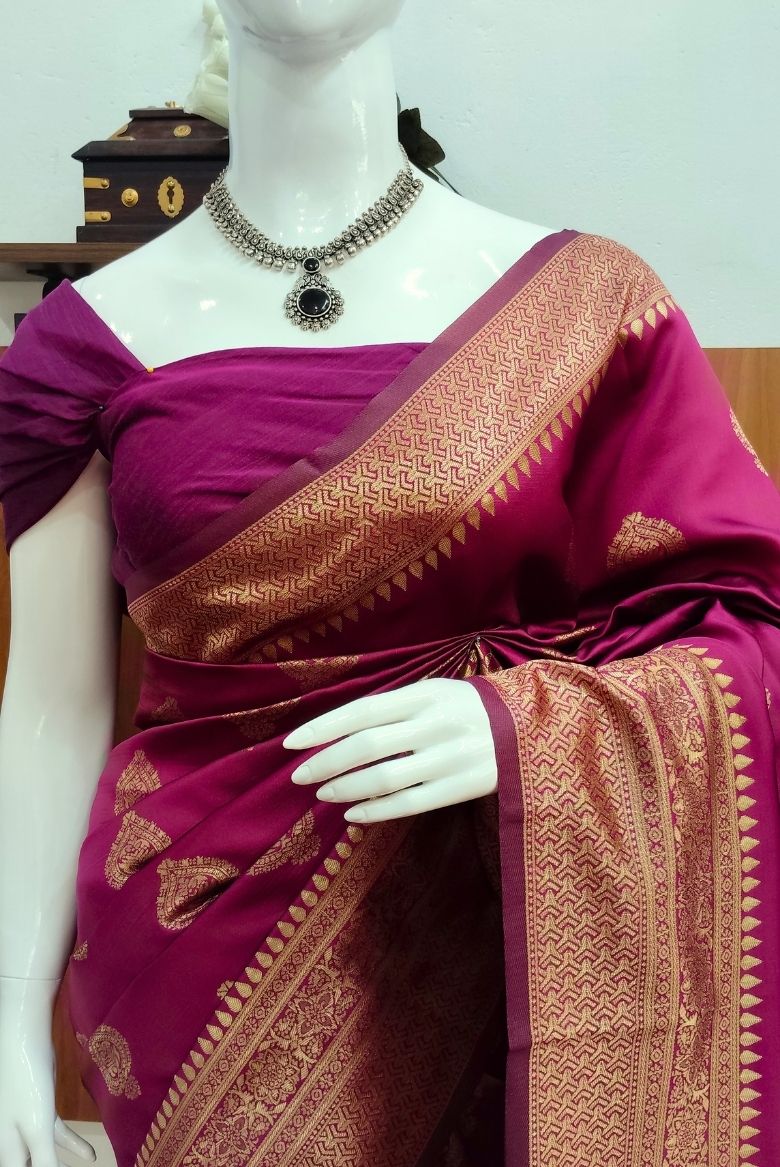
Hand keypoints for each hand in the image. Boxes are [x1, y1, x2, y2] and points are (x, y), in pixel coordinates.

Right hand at [0, 977, 95, 1166]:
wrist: (23, 1041)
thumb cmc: (25, 1085)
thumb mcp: (36, 1128)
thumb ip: (43, 1160)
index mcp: (5, 1148)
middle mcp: (12, 1139)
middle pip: (29, 1164)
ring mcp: (27, 1123)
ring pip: (45, 1152)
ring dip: (63, 1163)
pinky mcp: (42, 1107)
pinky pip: (55, 1134)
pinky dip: (72, 1144)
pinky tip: (91, 1155)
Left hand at [282, 678, 496, 822]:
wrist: (531, 728)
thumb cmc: (469, 709)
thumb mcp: (436, 692)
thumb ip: (394, 708)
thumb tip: (337, 730)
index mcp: (424, 694)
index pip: (362, 711)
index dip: (323, 727)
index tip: (292, 743)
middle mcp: (435, 724)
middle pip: (367, 746)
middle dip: (326, 762)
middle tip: (299, 777)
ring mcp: (450, 758)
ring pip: (385, 778)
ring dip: (347, 788)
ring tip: (324, 794)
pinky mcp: (463, 787)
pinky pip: (411, 803)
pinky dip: (377, 810)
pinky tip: (354, 814)